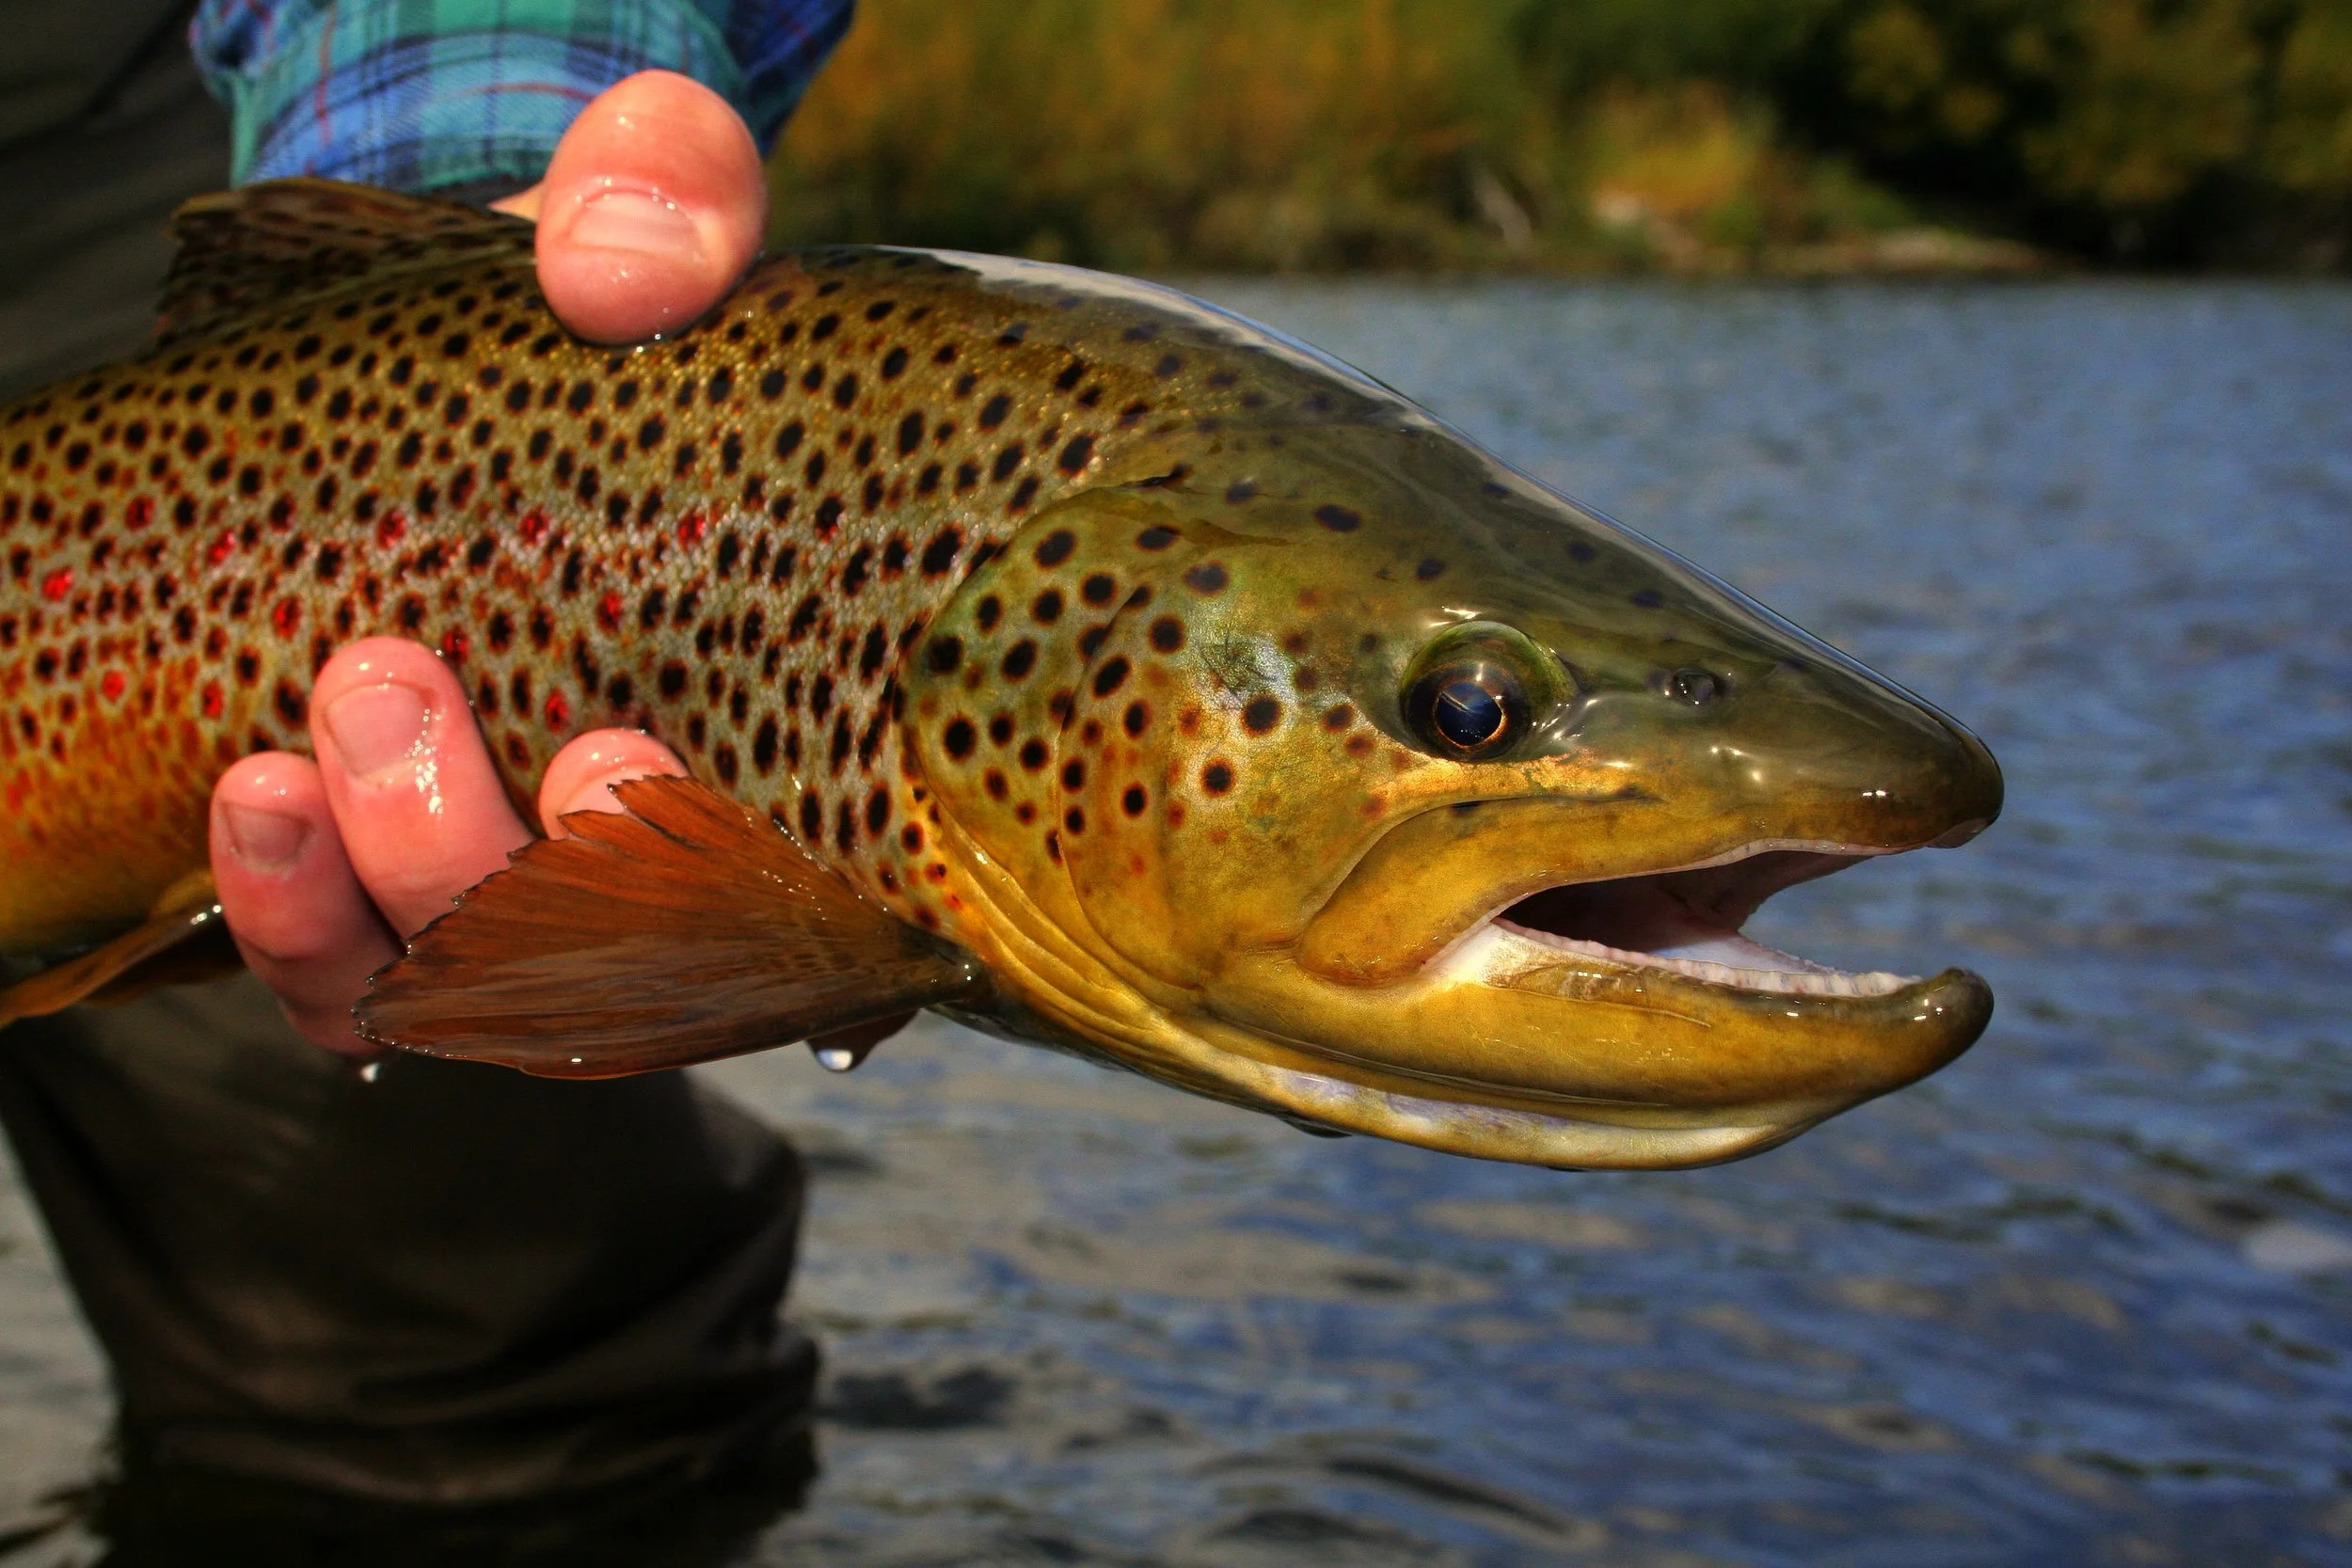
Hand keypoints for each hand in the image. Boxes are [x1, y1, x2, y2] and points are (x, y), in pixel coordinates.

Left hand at [205, 69, 764, 1052]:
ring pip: (493, 994)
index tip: (607, 754)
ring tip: (293, 748)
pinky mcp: (428, 885)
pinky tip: (254, 803)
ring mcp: (570, 875)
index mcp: (842, 724)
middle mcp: (723, 837)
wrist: (530, 339)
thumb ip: (678, 197)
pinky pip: (367, 983)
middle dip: (489, 859)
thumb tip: (612, 274)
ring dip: (383, 891)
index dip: (711, 884)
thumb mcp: (668, 208)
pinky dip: (301, 923)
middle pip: (626, 971)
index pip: (819, 898)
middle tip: (390, 682)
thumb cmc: (632, 299)